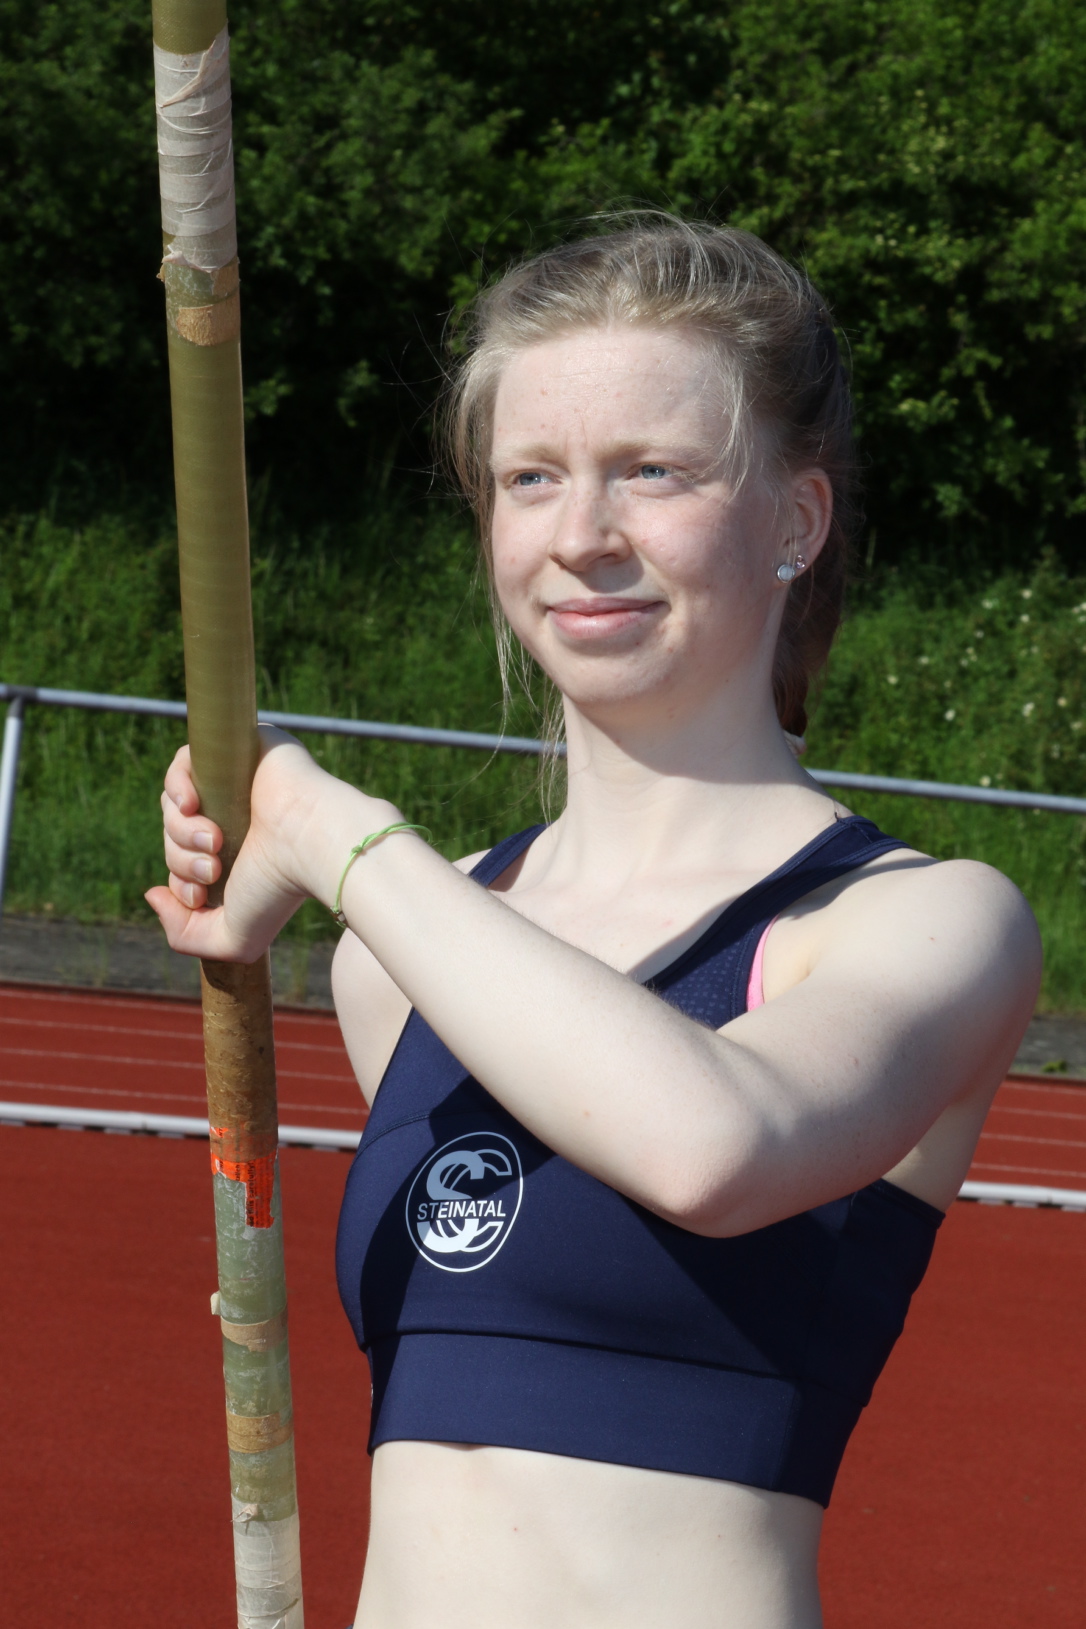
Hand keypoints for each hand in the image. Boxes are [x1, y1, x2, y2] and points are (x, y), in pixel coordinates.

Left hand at [146, 725, 377, 961]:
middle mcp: (235, 817)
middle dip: (182, 858)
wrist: (311, 843)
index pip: (183, 860)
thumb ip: (184, 934)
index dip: (179, 879)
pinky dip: (177, 786)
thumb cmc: (280, 889)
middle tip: (213, 869)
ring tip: (214, 841)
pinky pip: (184, 761)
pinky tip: (191, 804)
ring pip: (177, 804)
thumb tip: (152, 895)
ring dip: (182, 830)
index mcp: (236, 853)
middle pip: (177, 834)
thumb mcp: (232, 937)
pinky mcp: (237, 749)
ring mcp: (235, 783)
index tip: (199, 895)